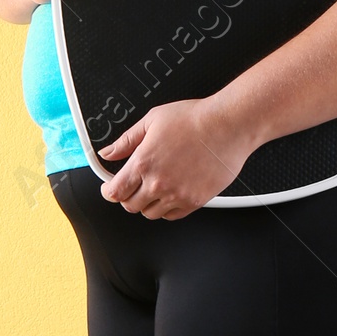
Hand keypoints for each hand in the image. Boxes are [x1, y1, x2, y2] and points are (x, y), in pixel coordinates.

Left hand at [98, 98, 255, 218]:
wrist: (228, 125)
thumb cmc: (195, 119)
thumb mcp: (152, 120)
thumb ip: (126, 140)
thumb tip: (109, 152)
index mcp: (143, 163)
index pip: (115, 191)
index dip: (109, 191)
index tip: (110, 188)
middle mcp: (158, 183)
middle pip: (131, 206)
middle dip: (128, 196)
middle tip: (133, 186)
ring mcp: (177, 195)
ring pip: (150, 214)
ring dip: (147, 204)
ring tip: (154, 188)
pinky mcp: (195, 201)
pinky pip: (172, 216)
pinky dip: (166, 209)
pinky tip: (169, 194)